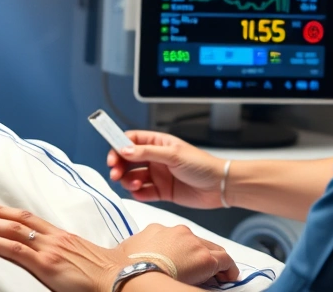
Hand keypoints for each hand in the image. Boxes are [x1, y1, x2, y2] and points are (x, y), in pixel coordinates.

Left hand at [0, 203, 238, 291]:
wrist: (122, 281)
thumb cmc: (110, 275)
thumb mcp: (88, 261)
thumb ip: (72, 257)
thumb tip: (65, 260)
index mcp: (65, 237)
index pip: (31, 220)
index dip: (9, 213)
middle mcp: (54, 239)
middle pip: (18, 221)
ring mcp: (48, 250)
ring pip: (11, 231)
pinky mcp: (45, 264)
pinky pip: (13, 249)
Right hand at [107, 130, 227, 208]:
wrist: (219, 187)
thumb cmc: (202, 165)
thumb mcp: (173, 155)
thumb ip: (147, 153)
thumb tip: (124, 149)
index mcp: (158, 143)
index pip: (131, 140)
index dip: (118, 146)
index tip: (112, 156)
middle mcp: (156, 158)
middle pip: (128, 160)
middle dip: (119, 166)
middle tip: (116, 173)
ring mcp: (158, 175)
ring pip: (133, 177)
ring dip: (128, 180)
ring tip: (133, 184)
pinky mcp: (161, 191)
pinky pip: (142, 192)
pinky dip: (137, 193)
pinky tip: (140, 192)